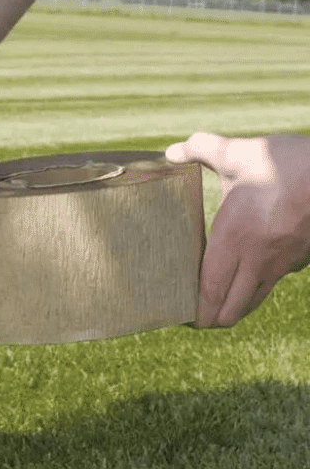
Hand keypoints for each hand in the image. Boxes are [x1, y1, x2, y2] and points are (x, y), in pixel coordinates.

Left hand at [166, 132, 309, 327]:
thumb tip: (171, 151)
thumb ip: (201, 149)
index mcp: (235, 239)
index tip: (180, 315)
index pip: (210, 290)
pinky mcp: (300, 259)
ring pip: (252, 301)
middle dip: (209, 319)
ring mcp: (282, 262)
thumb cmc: (289, 163)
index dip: (194, 311)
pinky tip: (243, 277)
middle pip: (230, 309)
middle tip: (192, 316)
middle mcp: (257, 259)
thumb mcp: (240, 152)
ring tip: (214, 304)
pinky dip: (253, 290)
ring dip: (232, 308)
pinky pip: (271, 284)